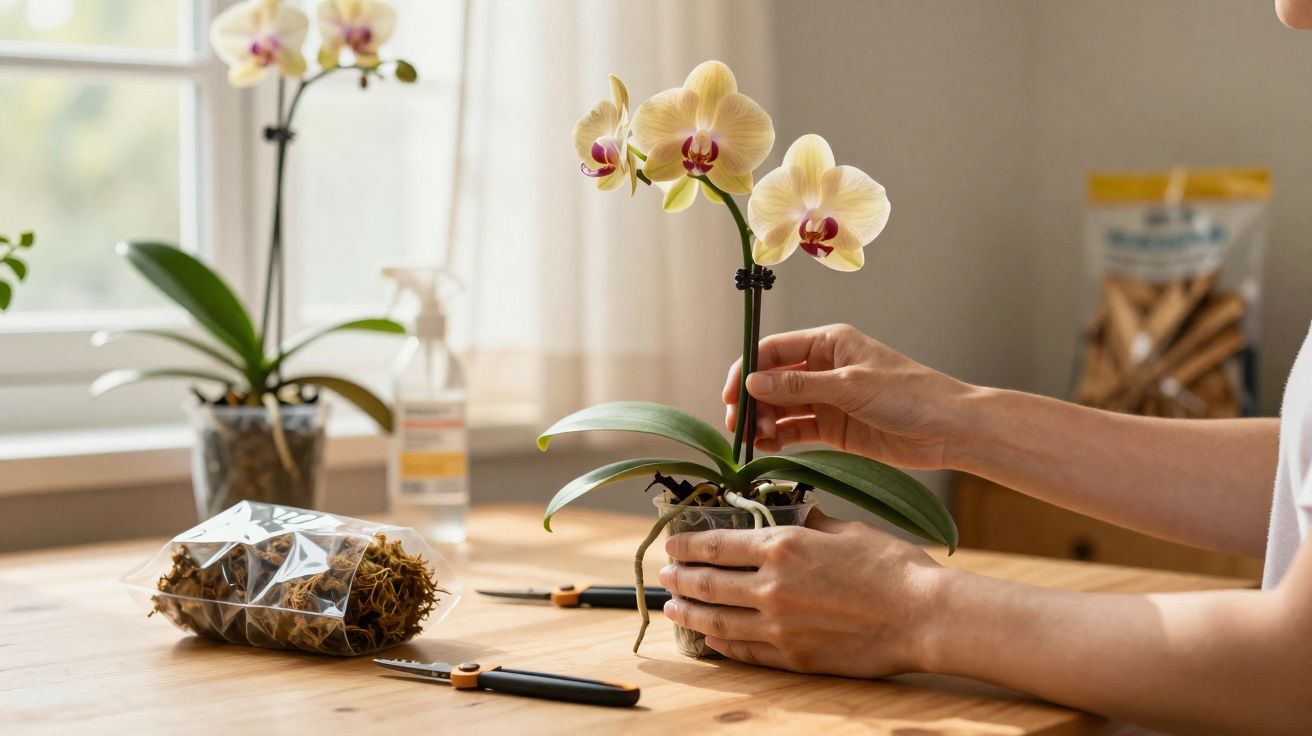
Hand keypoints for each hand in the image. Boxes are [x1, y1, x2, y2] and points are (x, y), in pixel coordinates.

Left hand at [659, 508, 941, 676]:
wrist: (923, 616)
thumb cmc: (893, 566)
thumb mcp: (846, 529)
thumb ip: (809, 523)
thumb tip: (790, 515)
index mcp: (782, 547)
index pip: (717, 544)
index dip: (687, 544)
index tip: (672, 544)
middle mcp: (772, 587)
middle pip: (708, 584)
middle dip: (680, 579)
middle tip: (665, 575)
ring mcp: (780, 627)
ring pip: (717, 621)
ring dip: (689, 614)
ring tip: (673, 608)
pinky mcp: (794, 657)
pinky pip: (744, 651)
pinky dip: (721, 644)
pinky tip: (710, 639)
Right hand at [723, 323, 976, 468]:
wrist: (948, 429)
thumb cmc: (910, 394)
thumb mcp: (850, 386)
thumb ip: (800, 386)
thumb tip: (753, 382)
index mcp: (828, 343)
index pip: (773, 351)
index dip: (747, 369)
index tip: (731, 395)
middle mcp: (823, 369)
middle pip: (771, 381)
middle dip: (752, 401)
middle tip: (740, 425)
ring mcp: (827, 400)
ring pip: (780, 408)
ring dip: (764, 422)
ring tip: (758, 440)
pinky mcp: (833, 428)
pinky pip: (796, 430)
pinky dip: (779, 438)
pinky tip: (768, 448)